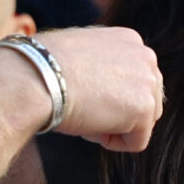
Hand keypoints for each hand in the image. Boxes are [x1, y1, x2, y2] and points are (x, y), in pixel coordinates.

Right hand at [34, 27, 163, 151]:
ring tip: (84, 114)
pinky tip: (90, 126)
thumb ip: (100, 65)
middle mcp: (145, 56)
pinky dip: (113, 143)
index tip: (82, 95)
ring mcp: (148, 81)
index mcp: (129, 40)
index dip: (109, 97)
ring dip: (113, 127)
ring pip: (142, 123)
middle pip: (145, 102)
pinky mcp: (145, 107)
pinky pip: (137, 142)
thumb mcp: (78, 54)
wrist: (36, 77)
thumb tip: (102, 86)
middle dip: (117, 114)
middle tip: (84, 108)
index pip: (134, 81)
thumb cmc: (42, 69)